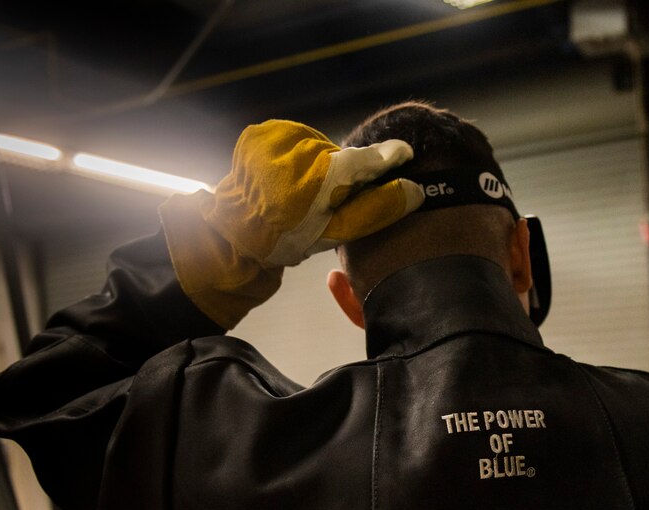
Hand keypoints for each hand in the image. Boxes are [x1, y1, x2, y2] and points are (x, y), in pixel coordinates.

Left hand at [159, 120, 423, 327]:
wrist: (233, 230)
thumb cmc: (284, 239)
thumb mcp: (334, 233)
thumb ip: (375, 209)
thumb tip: (416, 190)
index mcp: (321, 174)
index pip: (368, 158)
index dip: (389, 158)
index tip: (405, 155)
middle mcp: (301, 145)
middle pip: (341, 155)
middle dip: (343, 174)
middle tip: (330, 199)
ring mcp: (280, 134)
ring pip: (319, 147)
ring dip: (319, 164)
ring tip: (304, 191)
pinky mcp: (266, 130)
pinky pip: (298, 141)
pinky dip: (300, 157)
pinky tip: (288, 178)